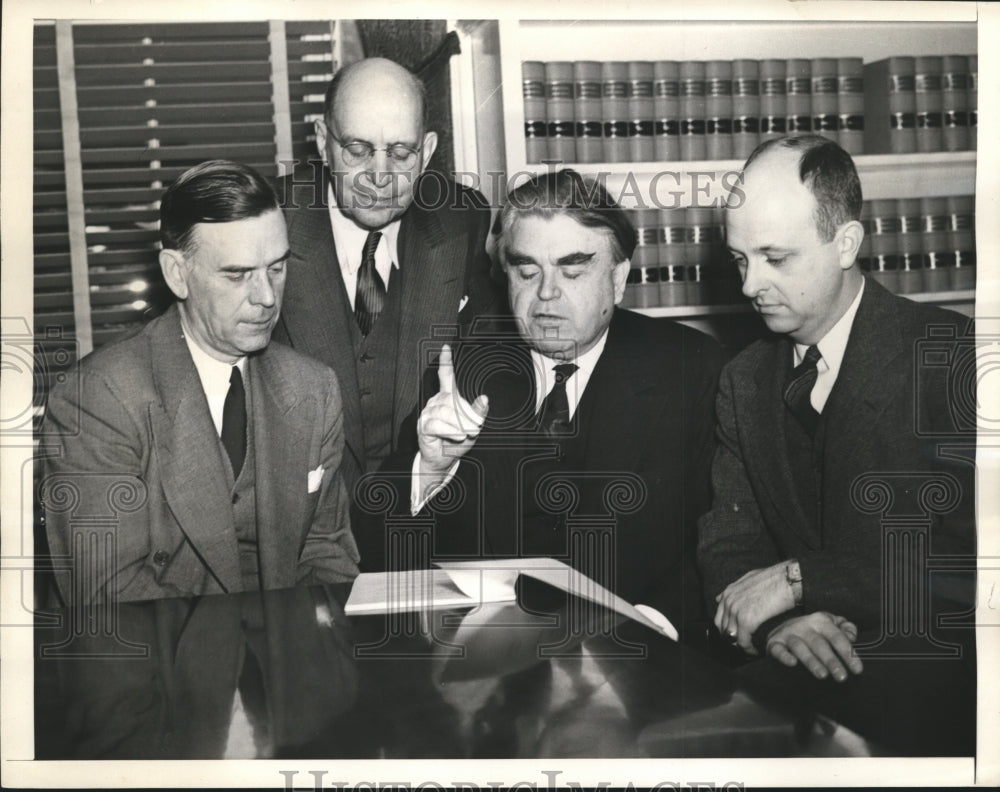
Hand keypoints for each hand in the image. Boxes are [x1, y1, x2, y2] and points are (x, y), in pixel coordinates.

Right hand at [417, 344, 488, 476]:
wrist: (443, 460)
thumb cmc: (457, 441)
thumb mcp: (473, 426)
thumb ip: (478, 412)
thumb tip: (484, 398)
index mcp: (448, 397)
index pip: (445, 376)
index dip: (446, 362)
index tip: (446, 348)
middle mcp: (436, 401)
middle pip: (453, 400)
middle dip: (467, 414)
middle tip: (474, 428)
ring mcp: (428, 412)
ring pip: (446, 412)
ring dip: (460, 425)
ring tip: (466, 434)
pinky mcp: (424, 425)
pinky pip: (438, 424)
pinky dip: (451, 430)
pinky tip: (459, 435)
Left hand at [714, 562, 795, 651]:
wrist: (788, 580)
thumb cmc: (774, 578)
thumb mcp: (750, 578)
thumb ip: (735, 590)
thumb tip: (720, 598)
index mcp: (729, 593)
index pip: (719, 618)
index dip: (729, 630)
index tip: (739, 636)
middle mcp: (729, 602)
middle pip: (724, 629)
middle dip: (735, 639)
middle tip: (747, 645)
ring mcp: (736, 611)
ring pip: (732, 637)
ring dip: (742, 645)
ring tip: (753, 649)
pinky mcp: (746, 620)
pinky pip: (743, 642)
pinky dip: (750, 649)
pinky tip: (758, 650)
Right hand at [766, 611, 863, 681]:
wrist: (784, 625)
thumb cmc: (813, 629)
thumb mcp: (830, 623)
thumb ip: (845, 627)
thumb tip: (852, 637)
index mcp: (820, 621)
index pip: (837, 637)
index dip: (848, 653)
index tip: (857, 670)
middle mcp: (804, 626)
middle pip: (819, 643)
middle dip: (831, 660)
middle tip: (841, 676)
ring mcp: (788, 634)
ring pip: (800, 647)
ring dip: (811, 661)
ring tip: (822, 675)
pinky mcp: (775, 643)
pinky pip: (778, 649)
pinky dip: (784, 656)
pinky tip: (793, 663)